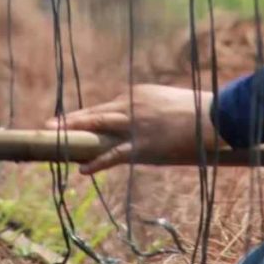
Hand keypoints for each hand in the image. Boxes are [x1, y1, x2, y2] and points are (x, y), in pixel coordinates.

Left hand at [43, 84, 219, 173]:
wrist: (214, 118)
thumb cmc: (198, 111)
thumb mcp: (169, 103)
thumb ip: (151, 110)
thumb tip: (147, 124)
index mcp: (138, 94)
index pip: (107, 106)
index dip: (88, 116)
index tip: (74, 120)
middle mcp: (131, 105)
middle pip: (94, 114)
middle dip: (71, 120)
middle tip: (49, 125)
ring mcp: (135, 125)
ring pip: (97, 128)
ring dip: (74, 133)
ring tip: (55, 139)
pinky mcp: (142, 145)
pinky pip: (113, 155)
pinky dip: (97, 162)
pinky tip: (83, 170)